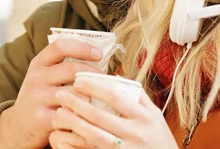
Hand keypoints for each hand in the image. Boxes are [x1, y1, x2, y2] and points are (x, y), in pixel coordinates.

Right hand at [0, 39, 103, 148]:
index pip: (60, 46)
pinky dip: (84, 114)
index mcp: (38, 63)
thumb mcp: (44, 76)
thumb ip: (63, 65)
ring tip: (104, 97)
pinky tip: (93, 115)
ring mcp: (38, 99)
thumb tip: (99, 57)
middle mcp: (36, 78)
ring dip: (92, 95)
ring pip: (74, 93)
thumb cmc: (40, 97)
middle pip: (71, 69)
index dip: (81, 47)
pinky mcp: (42, 119)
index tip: (98, 53)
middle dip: (94, 73)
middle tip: (108, 79)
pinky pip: (70, 114)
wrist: (17, 127)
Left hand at [50, 78, 178, 148]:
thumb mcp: (154, 114)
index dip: (95, 88)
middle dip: (77, 104)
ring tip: (60, 113)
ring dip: (74, 124)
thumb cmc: (159, 137)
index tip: (79, 80)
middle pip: (100, 116)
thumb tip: (116, 77)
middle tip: (61, 94)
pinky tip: (65, 137)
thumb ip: (138, 96)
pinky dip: (77, 145)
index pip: (116, 97)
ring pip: (94, 136)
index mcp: (144, 117)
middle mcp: (135, 133)